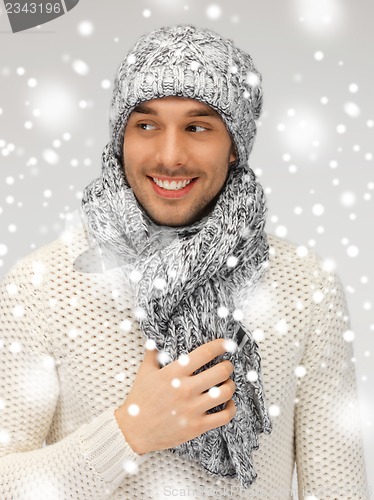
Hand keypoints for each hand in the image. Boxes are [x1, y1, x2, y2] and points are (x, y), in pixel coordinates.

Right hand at [115, 338, 235, 454]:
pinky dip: (231, 408)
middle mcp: (185, 389)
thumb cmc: (140, 399)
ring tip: (227, 383)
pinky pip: (224, 416)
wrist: (133, 431)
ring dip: (230, 385)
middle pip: (220, 372)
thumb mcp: (145, 372)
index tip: (226, 344)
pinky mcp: (196, 427)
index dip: (220, 346)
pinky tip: (228, 403)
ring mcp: (192, 409)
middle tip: (227, 366)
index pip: (204, 353)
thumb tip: (156, 338)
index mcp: (174, 373)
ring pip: (225, 392)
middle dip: (228, 366)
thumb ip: (153, 353)